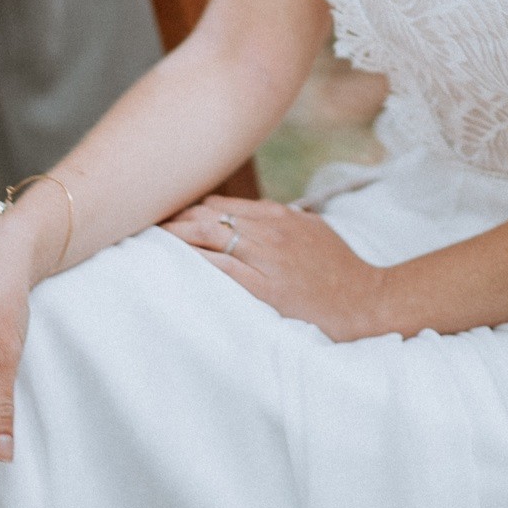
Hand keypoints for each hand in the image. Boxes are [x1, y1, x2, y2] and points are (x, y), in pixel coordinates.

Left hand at [162, 195, 387, 341]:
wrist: (367, 302)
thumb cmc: (340, 269)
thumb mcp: (311, 230)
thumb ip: (278, 221)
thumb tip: (247, 217)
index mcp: (277, 215)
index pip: (217, 205)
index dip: (187, 212)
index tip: (165, 222)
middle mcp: (268, 230)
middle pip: (205, 217)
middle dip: (172, 222)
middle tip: (140, 229)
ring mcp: (265, 258)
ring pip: (207, 238)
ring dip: (174, 241)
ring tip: (145, 246)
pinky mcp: (265, 288)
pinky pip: (219, 270)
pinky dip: (193, 265)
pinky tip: (172, 270)